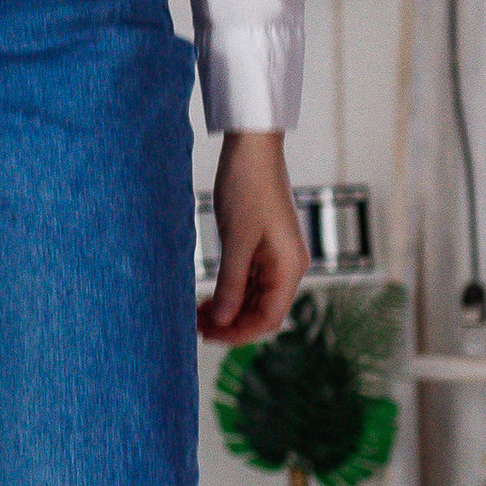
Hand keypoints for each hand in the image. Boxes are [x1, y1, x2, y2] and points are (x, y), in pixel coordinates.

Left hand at [198, 132, 306, 343]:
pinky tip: (207, 297)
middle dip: (230, 322)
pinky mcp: (262, 246)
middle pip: (261, 310)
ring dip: (228, 309)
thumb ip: (232, 282)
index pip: (269, 318)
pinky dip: (229, 291)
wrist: (251, 148)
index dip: (239, 332)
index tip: (209, 336)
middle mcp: (287, 266)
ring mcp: (275, 257)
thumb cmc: (248, 188)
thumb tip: (225, 319)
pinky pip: (248, 280)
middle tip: (195, 327)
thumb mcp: (236, 240)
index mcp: (289, 267)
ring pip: (253, 297)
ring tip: (196, 315)